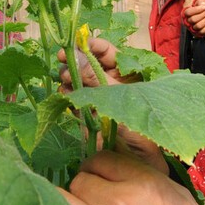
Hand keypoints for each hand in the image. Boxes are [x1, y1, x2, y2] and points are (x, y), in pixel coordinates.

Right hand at [57, 39, 166, 171]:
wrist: (136, 161)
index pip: (105, 51)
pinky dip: (66, 95)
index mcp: (125, 72)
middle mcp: (109, 81)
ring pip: (77, 79)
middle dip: (75, 60)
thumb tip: (74, 56)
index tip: (75, 44)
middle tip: (64, 60)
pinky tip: (65, 95)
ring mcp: (97, 96)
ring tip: (66, 79)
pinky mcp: (86, 111)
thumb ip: (96, 77)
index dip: (90, 45)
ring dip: (69, 77)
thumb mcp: (120, 97)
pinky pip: (73, 98)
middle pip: (87, 63)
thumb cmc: (140, 126)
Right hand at [183, 0, 204, 35]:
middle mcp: (187, 21)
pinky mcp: (198, 32)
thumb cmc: (200, 8)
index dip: (197, 9)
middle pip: (193, 20)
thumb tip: (203, 5)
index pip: (188, 12)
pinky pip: (202, 31)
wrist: (202, 14)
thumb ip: (200, 2)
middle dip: (202, 14)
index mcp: (185, 14)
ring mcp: (192, 28)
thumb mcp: (199, 3)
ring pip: (198, 26)